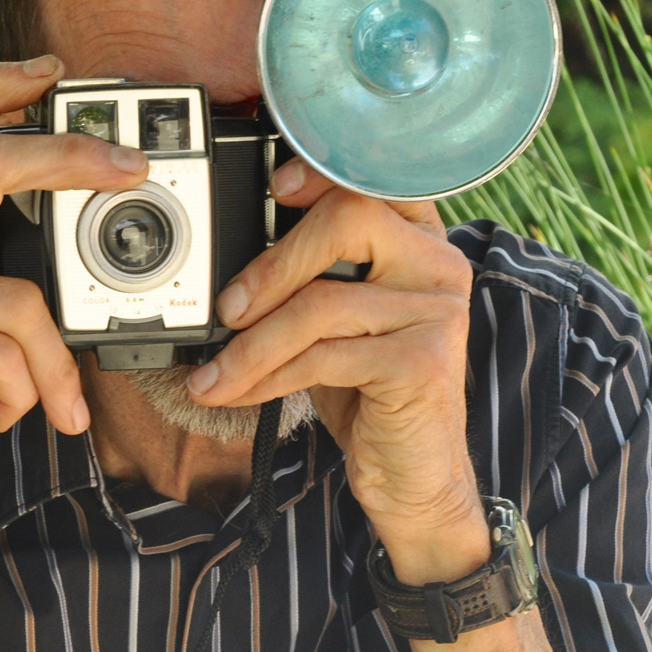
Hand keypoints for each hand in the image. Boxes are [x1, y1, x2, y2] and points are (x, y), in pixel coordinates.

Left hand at [184, 160, 489, 581]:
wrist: (415, 478)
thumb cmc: (370, 394)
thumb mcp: (337, 325)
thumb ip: (310, 279)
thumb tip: (226, 265)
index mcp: (420, 242)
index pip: (373, 182)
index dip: (322, 173)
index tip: (272, 186)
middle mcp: (438, 265)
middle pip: (348, 221)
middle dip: (271, 265)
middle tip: (225, 308)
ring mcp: (436, 312)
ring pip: (321, 302)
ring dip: (251, 344)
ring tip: (213, 373)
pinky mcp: (421, 361)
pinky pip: (323, 355)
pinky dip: (267, 377)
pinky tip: (240, 394)